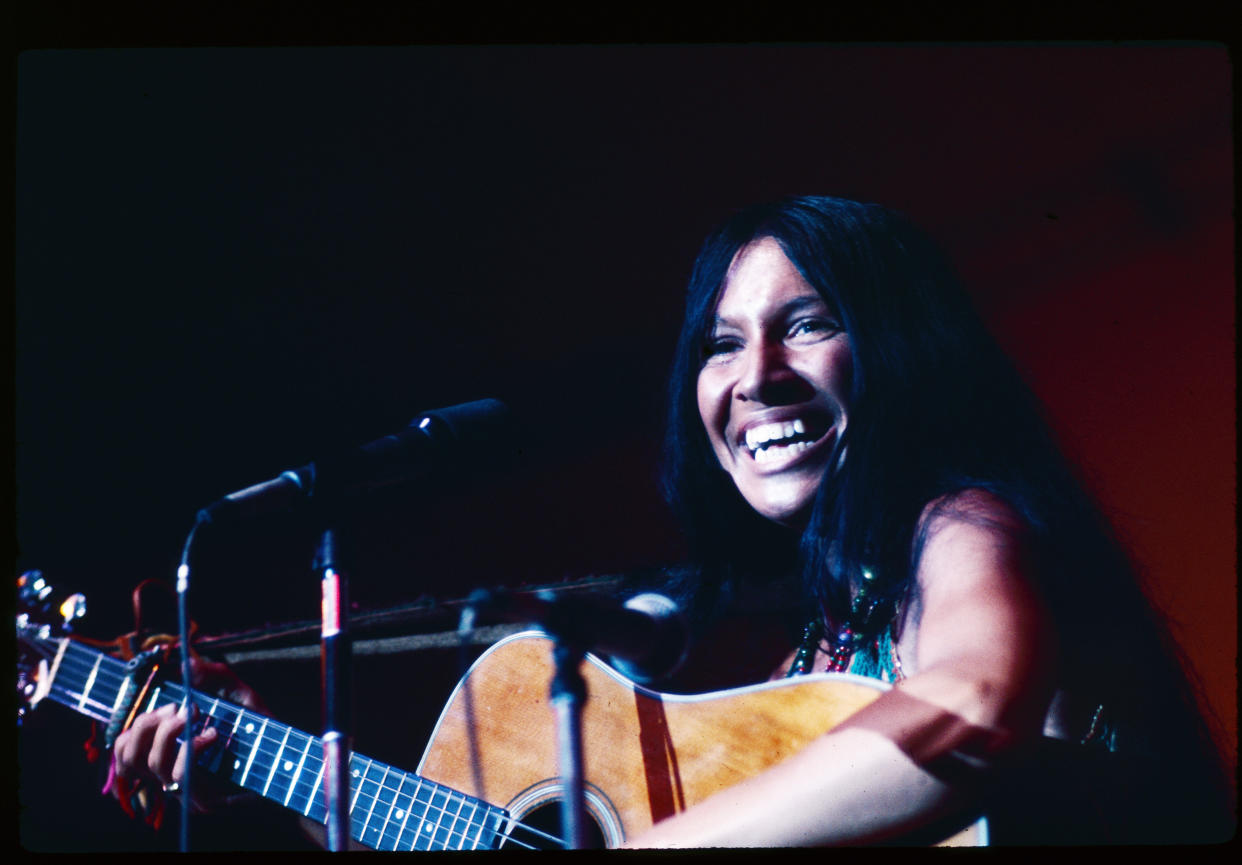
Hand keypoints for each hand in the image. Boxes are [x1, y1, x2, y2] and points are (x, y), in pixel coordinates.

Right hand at [105, 657, 264, 824]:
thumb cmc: (260, 727)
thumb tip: (185, 660)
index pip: (124, 746)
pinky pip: (180, 774)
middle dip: (149, 723)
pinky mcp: (202, 801)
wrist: (291, 758)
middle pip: (127, 754)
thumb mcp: (238, 694)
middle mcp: (170, 774)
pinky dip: (193, 748)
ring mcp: (184, 791)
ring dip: (170, 732)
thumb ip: (213, 675)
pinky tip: (214, 734)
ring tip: (196, 717)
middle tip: (182, 708)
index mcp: (169, 753)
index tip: (169, 703)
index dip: (134, 723)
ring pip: (150, 763)